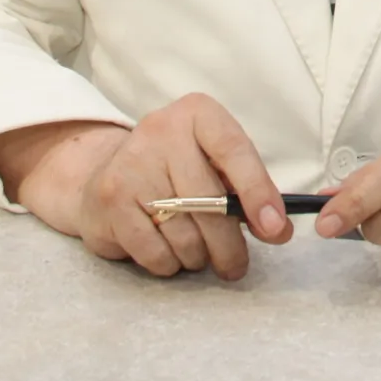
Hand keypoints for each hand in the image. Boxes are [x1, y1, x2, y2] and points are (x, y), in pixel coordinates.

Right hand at [0, 96, 290, 279]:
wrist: (102, 171)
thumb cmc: (175, 170)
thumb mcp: (213, 162)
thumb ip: (248, 190)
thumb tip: (278, 229)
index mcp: (197, 113)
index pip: (234, 150)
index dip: (258, 192)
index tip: (274, 229)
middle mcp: (161, 130)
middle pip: (209, 203)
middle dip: (230, 246)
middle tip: (236, 266)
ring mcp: (131, 164)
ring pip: (184, 234)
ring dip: (198, 258)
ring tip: (196, 253)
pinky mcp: (109, 199)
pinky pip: (154, 252)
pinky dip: (169, 264)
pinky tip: (168, 253)